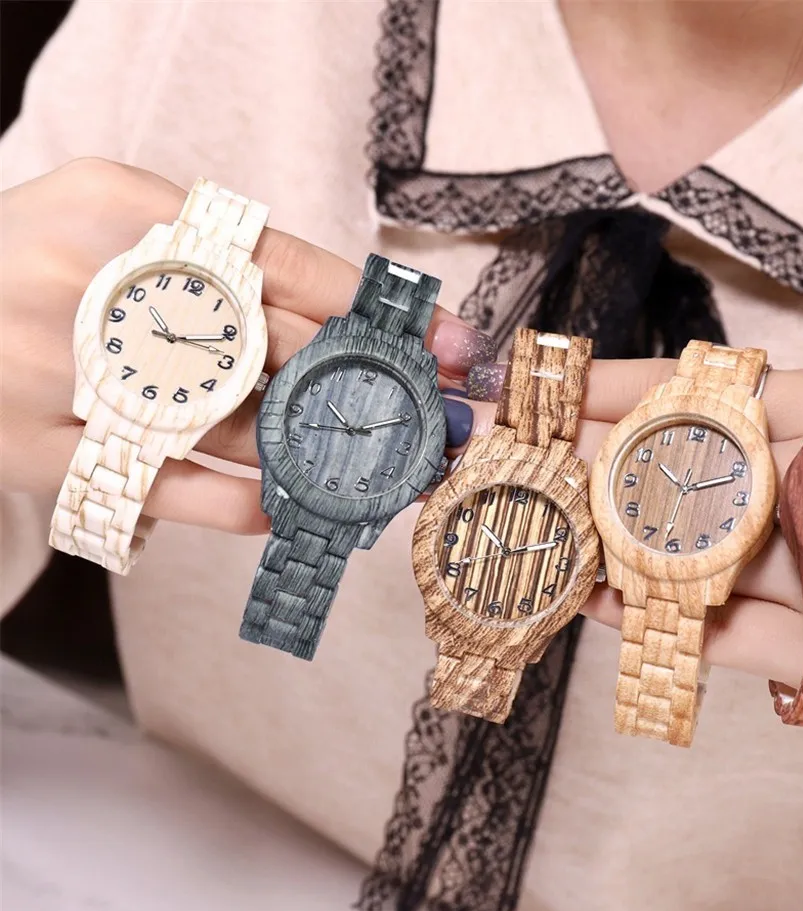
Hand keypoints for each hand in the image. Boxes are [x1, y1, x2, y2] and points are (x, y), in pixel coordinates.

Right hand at [1, 158, 492, 534]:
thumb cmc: (36, 263)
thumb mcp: (115, 223)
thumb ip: (217, 260)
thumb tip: (348, 323)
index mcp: (120, 209)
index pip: (286, 264)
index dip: (382, 312)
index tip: (457, 345)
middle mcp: (94, 287)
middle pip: (277, 346)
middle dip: (377, 386)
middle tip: (450, 419)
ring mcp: (64, 375)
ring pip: (235, 425)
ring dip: (328, 454)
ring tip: (394, 471)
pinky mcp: (37, 450)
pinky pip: (166, 488)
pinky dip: (240, 502)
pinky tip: (290, 506)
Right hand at [457, 357, 802, 752]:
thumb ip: (776, 407)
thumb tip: (673, 397)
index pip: (695, 409)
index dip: (619, 397)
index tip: (549, 389)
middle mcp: (788, 508)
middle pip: (673, 487)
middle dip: (592, 473)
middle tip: (516, 463)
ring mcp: (788, 582)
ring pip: (678, 564)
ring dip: (607, 551)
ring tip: (534, 532)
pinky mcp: (798, 653)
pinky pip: (707, 637)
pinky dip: (649, 625)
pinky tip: (594, 602)